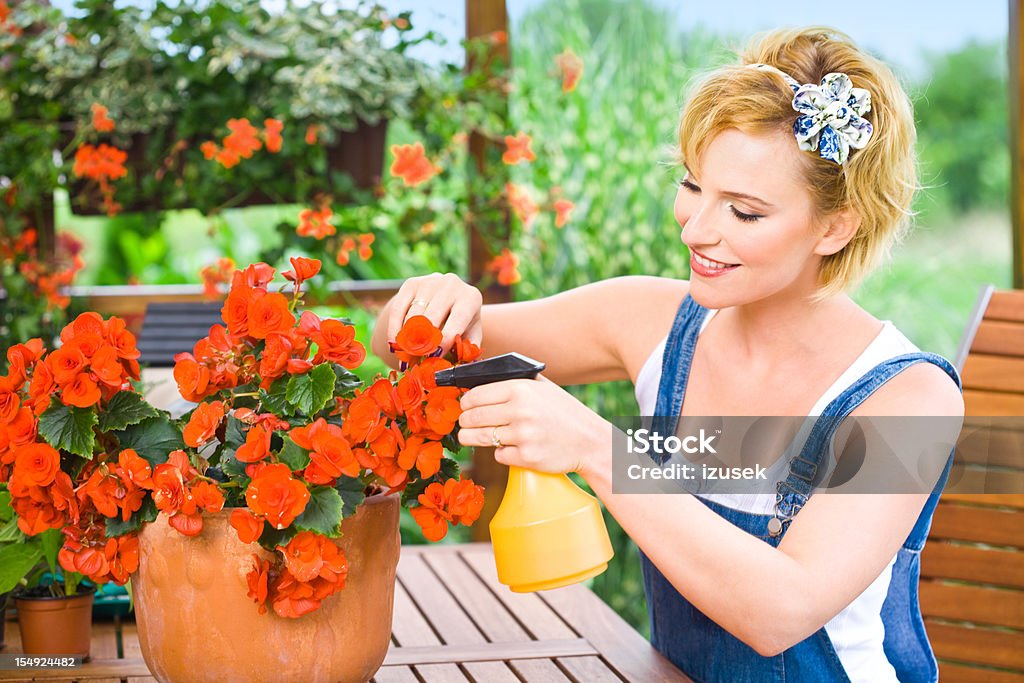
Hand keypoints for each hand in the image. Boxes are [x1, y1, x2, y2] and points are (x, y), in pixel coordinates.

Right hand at [388, 273, 482, 354]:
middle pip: (433, 317)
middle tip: (417, 359)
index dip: (444, 341)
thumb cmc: (462, 320)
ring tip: (406, 354)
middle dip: (423, 341)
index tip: (434, 357)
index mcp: (470, 297)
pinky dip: (395, 328)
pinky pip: (398, 309)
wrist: (448, 295)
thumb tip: (462, 363)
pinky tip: (394, 343)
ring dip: (408, 337)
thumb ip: (469, 348)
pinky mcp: (411, 283)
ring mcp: (430, 282)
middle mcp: (452, 285)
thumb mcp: (471, 332)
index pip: (457, 321)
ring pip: (414, 315)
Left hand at [457, 374, 610, 475]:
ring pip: (479, 438)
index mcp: (521, 389)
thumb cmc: (564, 412)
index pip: (475, 395)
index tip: (464, 407)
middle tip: (465, 423)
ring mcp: (523, 435)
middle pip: (472, 417)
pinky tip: (512, 447)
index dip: (465, 402)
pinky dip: (501, 453)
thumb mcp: (544, 387)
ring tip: (469, 436)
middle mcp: (520, 411)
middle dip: (464, 422)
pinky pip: (498, 455)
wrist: (590, 441)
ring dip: (470, 438)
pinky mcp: (526, 457)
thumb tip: (480, 380)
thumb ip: (515, 382)